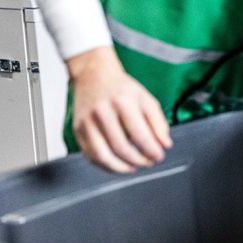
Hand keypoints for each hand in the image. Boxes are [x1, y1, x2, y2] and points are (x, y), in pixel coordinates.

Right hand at [67, 46, 171, 172]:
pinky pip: (91, 155)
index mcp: (122, 102)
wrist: (93, 75)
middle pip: (121, 147)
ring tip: (134, 166)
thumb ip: (158, 122)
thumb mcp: (145, 99)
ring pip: (103, 156)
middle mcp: (102, 112)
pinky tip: (118, 164)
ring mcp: (87, 122)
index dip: (151, 150)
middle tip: (148, 162)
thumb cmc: (121, 88)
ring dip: (122, 167)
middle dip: (138, 160)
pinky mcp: (78, 131)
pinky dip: (106, 165)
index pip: (139, 134)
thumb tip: (165, 144)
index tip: (159, 156)